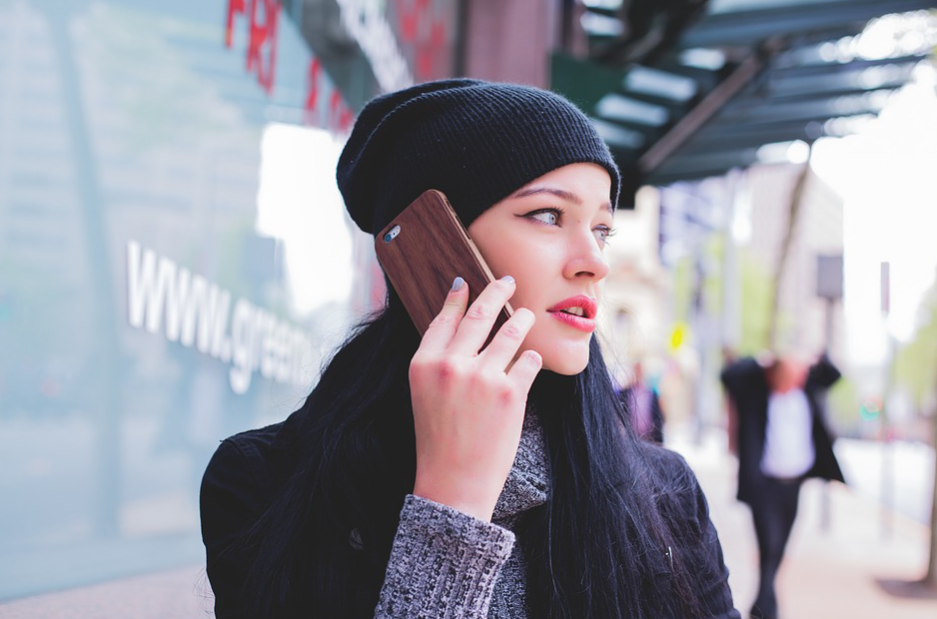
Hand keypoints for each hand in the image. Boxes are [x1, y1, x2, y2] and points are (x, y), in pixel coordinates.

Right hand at [409, 276, 541, 521]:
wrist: (453, 482)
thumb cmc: (438, 439)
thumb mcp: (424, 394)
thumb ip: (439, 360)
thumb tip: (461, 322)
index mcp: (424, 363)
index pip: (444, 318)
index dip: (457, 297)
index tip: (467, 282)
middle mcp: (451, 365)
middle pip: (480, 314)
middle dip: (496, 291)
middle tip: (507, 281)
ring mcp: (482, 377)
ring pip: (511, 331)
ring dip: (521, 320)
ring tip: (526, 315)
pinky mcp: (510, 392)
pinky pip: (528, 361)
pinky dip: (530, 359)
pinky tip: (529, 360)